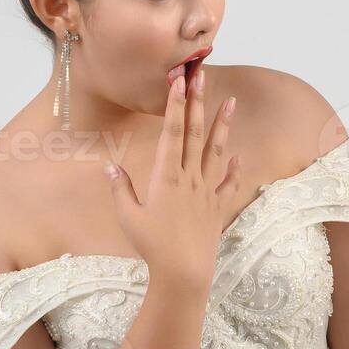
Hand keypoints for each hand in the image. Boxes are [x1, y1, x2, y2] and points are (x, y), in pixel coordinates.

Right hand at [104, 65, 239, 287]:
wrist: (184, 272)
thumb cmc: (152, 246)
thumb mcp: (129, 217)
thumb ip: (120, 189)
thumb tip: (110, 166)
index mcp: (166, 176)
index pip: (171, 132)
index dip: (174, 104)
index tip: (178, 81)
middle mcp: (189, 178)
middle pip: (194, 133)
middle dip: (196, 102)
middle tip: (200, 76)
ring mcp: (206, 191)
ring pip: (216, 151)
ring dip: (222, 125)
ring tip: (231, 102)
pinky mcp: (217, 208)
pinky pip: (228, 184)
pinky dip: (234, 170)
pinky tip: (238, 157)